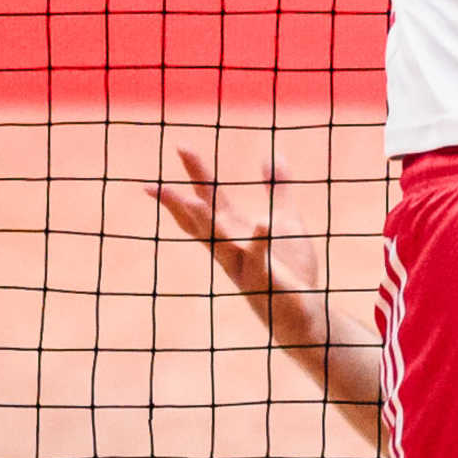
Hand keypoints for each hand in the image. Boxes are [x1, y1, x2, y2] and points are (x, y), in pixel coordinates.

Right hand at [147, 146, 332, 350]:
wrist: (303, 311)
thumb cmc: (289, 267)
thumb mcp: (285, 218)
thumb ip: (277, 187)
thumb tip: (271, 153)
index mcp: (234, 231)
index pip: (210, 199)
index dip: (197, 174)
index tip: (181, 146)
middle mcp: (230, 248)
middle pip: (200, 221)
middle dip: (178, 203)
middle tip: (154, 185)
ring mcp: (243, 264)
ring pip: (218, 242)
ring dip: (205, 223)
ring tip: (191, 202)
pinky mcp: (266, 276)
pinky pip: (260, 255)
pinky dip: (259, 239)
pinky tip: (261, 221)